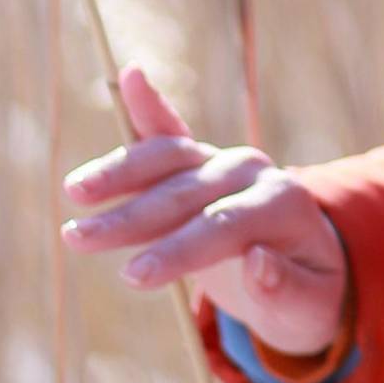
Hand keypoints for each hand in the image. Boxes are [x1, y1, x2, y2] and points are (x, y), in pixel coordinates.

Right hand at [60, 63, 348, 355]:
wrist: (307, 265)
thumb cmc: (306, 292)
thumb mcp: (309, 306)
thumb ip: (285, 288)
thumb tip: (258, 263)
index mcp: (281, 205)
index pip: (222, 224)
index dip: (178, 250)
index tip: (134, 275)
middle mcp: (251, 172)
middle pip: (186, 191)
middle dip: (131, 216)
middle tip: (78, 239)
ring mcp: (223, 161)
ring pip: (169, 158)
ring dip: (120, 171)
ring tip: (74, 190)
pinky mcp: (199, 161)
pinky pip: (171, 132)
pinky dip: (150, 107)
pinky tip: (131, 76)